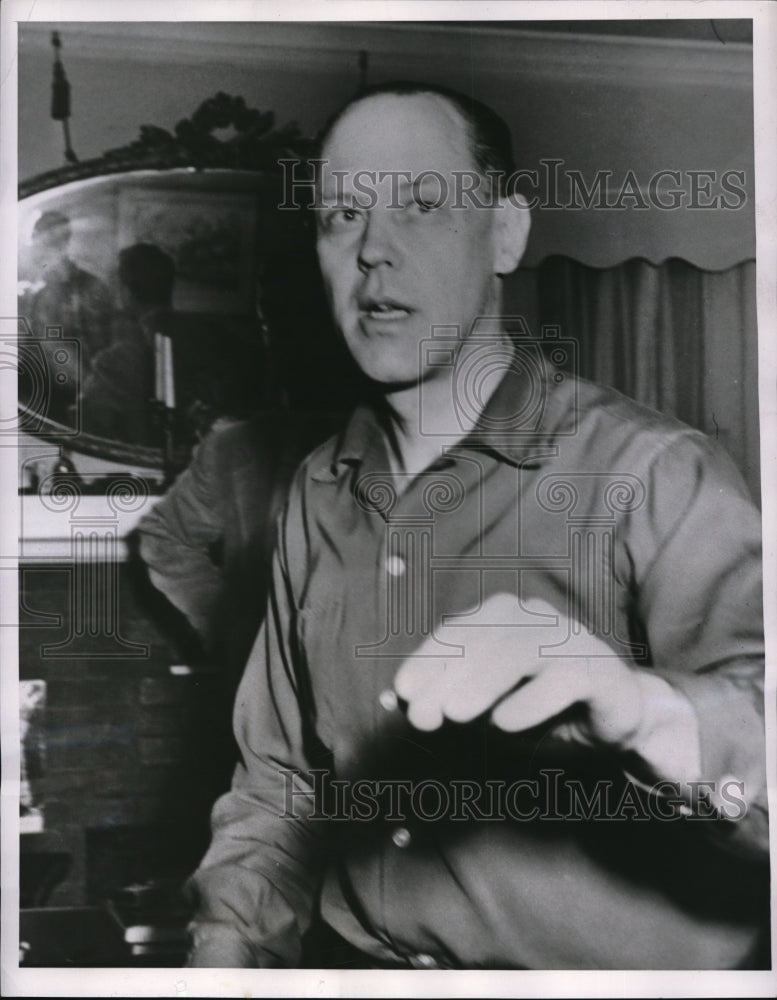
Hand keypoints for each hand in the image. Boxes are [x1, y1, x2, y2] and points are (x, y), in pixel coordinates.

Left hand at [394, 593, 644, 749]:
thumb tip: (395, 701)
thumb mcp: (486, 707)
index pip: (457, 631)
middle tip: (424, 717)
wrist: (614, 716)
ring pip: (520, 650)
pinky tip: (505, 723)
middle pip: (484, 639)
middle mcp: (534, 618)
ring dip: (482, 683)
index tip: (403, 694)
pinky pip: (562, 679)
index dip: (427, 660)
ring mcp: (568, 639)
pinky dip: (530, 701)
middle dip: (447, 678)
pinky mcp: (598, 669)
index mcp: (502, 617)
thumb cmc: (540, 705)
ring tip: (455, 715)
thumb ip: (444, 699)